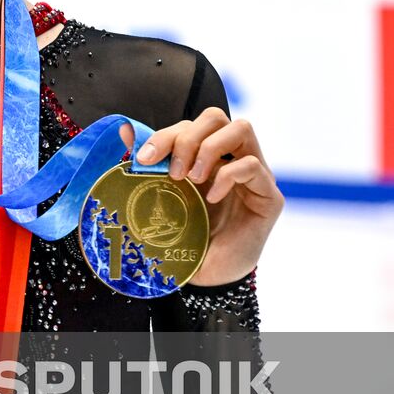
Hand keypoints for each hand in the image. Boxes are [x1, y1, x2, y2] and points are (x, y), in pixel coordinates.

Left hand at [120, 108, 284, 286]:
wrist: (207, 276)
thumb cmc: (186, 236)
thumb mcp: (162, 197)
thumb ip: (148, 164)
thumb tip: (125, 130)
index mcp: (206, 156)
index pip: (189, 125)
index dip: (165, 135)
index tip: (144, 159)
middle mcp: (232, 159)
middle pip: (217, 117)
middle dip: (188, 137)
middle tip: (173, 172)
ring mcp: (254, 175)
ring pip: (242, 129)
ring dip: (209, 148)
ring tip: (193, 179)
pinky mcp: (269, 196)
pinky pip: (254, 166)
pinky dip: (228, 176)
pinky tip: (211, 198)